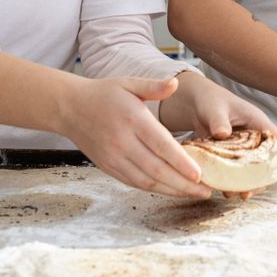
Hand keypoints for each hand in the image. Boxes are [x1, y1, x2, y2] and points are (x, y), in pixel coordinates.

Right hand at [59, 76, 212, 199]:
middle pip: (157, 169)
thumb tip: (175, 84)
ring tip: (194, 194)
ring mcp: (114, 158)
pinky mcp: (109, 167)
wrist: (70, 108)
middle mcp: (123, 142)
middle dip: (183, 184)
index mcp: (132, 120)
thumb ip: (153, 86)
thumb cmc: (104, 94)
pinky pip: (134, 183)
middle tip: (206, 191)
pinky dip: (155, 190)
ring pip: (147, 181)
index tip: (200, 174)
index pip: (161, 145)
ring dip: (172, 190)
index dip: (181, 162)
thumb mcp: (128, 83)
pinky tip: (171, 190)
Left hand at [160, 73, 276, 199]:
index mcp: (257, 122)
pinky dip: (232, 181)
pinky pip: (237, 171)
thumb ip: (219, 120)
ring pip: (252, 170)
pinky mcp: (233, 156)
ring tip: (234, 195)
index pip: (276, 141)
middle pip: (266, 161)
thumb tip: (222, 133)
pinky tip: (224, 190)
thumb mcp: (214, 109)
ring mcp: (244, 149)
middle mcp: (254, 137)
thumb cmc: (210, 101)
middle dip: (259, 179)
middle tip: (246, 192)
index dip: (276, 158)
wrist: (197, 105)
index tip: (267, 175)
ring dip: (245, 184)